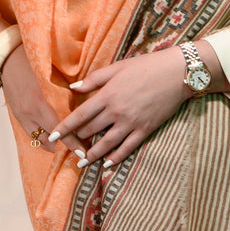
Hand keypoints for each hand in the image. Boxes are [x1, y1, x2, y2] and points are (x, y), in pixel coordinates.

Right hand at [1, 45, 85, 155]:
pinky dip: (43, 138)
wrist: (6, 57)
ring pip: (38, 140)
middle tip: (79, 151)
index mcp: (39, 102)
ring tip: (67, 148)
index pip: (59, 129)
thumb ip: (66, 92)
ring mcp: (21, 115)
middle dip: (64, 148)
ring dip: (53, 146)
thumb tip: (83, 105)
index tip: (83, 153)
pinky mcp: (16, 115)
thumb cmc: (33, 61)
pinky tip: (53, 138)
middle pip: (48, 141)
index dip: (71, 143)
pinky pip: (31, 133)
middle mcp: (29, 113)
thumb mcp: (53, 76)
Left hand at [49, 47, 189, 166]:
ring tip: (82, 163)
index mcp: (108, 95)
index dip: (65, 127)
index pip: (80, 115)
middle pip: (91, 130)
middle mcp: (116, 112)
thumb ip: (95, 79)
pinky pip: (127, 148)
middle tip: (68, 148)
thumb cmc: (146, 66)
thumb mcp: (118, 67)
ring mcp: (131, 123)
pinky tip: (107, 164)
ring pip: (106, 144)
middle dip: (78, 140)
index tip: (53, 136)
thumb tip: (74, 87)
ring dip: (92, 155)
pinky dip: (116, 158)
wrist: (176, 73)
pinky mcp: (145, 129)